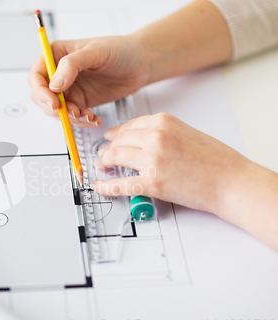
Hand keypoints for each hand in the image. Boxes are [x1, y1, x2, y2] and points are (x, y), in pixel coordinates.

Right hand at [28, 36, 149, 126]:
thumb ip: (72, 65)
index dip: (41, 92)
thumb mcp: (96, 52)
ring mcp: (68, 89)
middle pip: (42, 97)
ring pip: (56, 111)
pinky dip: (81, 121)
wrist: (141, 64)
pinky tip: (94, 119)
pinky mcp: (80, 101)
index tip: (54, 103)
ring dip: (70, 118)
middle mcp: (58, 73)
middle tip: (74, 113)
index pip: (36, 76)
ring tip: (88, 116)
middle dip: (56, 109)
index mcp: (55, 55)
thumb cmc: (120, 50)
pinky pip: (72, 117)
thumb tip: (54, 85)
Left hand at [92, 113, 249, 214]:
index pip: (129, 126)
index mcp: (164, 122)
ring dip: (104, 163)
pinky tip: (98, 186)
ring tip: (102, 167)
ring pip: (115, 157)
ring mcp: (152, 160)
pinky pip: (119, 184)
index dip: (115, 134)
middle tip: (104, 156)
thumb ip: (162, 133)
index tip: (110, 139)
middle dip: (107, 149)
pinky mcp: (152, 183)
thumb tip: (138, 140)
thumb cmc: (215, 160)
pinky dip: (105, 186)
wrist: (231, 181)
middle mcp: (155, 137)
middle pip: (119, 141)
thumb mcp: (186, 133)